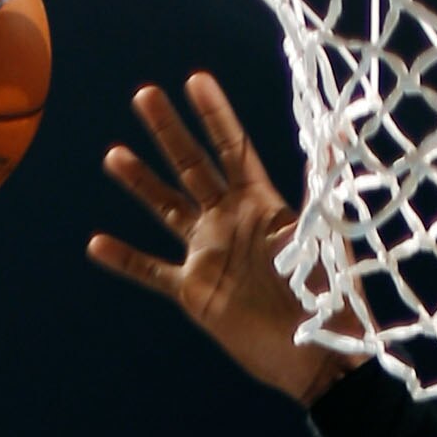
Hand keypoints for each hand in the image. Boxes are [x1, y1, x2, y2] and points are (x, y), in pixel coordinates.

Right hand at [88, 74, 356, 406]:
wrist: (318, 356)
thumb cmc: (330, 295)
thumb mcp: (327, 233)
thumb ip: (322, 182)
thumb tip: (339, 129)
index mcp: (262, 203)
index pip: (233, 148)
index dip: (215, 115)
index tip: (195, 79)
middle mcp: (229, 221)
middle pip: (192, 166)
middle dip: (168, 131)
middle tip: (143, 94)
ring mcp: (209, 254)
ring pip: (166, 208)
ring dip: (141, 182)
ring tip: (114, 155)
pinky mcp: (195, 292)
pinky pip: (152, 271)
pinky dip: (125, 260)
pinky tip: (97, 244)